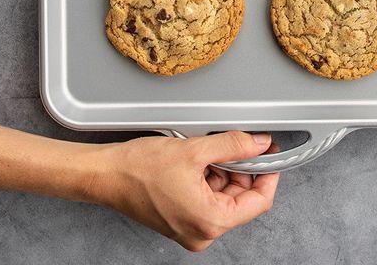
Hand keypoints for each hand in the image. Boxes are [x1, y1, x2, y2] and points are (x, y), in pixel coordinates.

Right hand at [80, 131, 279, 250]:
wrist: (106, 175)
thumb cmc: (139, 169)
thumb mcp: (194, 150)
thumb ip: (233, 145)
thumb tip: (258, 143)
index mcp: (210, 222)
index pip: (259, 202)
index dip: (268, 173)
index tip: (270, 153)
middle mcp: (202, 232)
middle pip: (241, 199)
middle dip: (242, 169)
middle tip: (236, 144)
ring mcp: (191, 229)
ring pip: (224, 197)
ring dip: (223, 171)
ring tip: (206, 151)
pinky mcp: (181, 220)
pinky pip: (207, 199)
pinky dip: (208, 178)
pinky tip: (197, 160)